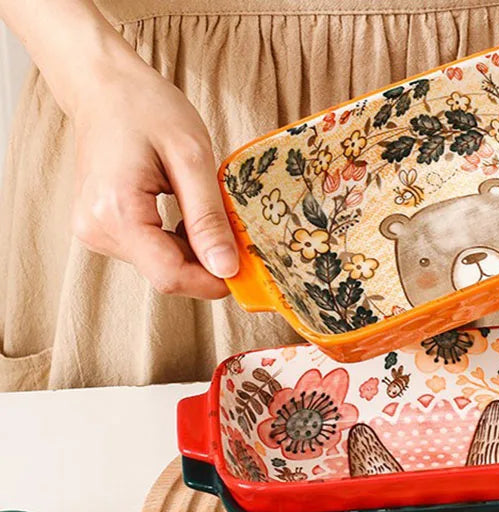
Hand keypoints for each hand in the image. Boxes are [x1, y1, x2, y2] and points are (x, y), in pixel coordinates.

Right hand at [70, 58, 237, 297]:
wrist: (103, 85)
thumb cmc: (145, 108)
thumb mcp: (191, 157)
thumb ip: (208, 218)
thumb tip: (226, 269)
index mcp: (116, 212)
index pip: (170, 275)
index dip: (212, 282)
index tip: (247, 272)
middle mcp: (97, 230)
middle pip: (166, 273)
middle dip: (206, 263)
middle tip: (234, 232)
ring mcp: (95, 232)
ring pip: (160, 265)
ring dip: (193, 250)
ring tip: (204, 210)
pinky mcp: (101, 229)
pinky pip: (150, 252)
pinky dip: (176, 242)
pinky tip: (186, 214)